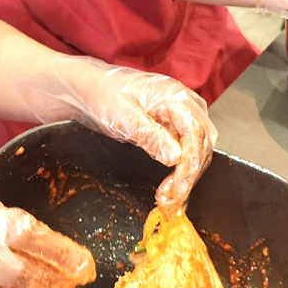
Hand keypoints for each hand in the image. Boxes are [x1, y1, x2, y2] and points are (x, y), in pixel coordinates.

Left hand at [18, 58, 215, 215]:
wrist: (86, 88)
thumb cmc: (101, 93)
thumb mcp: (122, 115)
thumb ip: (150, 135)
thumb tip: (177, 157)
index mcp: (174, 95)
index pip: (195, 133)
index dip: (190, 164)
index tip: (178, 189)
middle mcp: (183, 103)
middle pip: (201, 143)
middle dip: (189, 175)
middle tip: (171, 200)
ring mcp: (179, 115)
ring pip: (196, 150)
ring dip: (185, 176)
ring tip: (168, 199)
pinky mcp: (172, 127)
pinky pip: (185, 151)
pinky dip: (179, 172)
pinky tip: (169, 188)